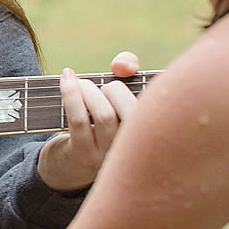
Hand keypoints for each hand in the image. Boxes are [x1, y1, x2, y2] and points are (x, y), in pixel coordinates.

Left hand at [37, 50, 139, 191]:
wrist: (72, 163)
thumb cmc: (102, 118)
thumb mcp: (119, 94)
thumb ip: (128, 66)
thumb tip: (121, 64)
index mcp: (153, 133)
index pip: (160, 105)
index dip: (144, 82)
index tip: (120, 68)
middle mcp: (136, 149)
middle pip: (134, 113)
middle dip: (115, 90)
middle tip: (102, 88)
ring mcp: (108, 154)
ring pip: (104, 116)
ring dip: (90, 91)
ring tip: (82, 85)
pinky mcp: (83, 154)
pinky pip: (78, 120)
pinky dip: (71, 93)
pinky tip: (67, 78)